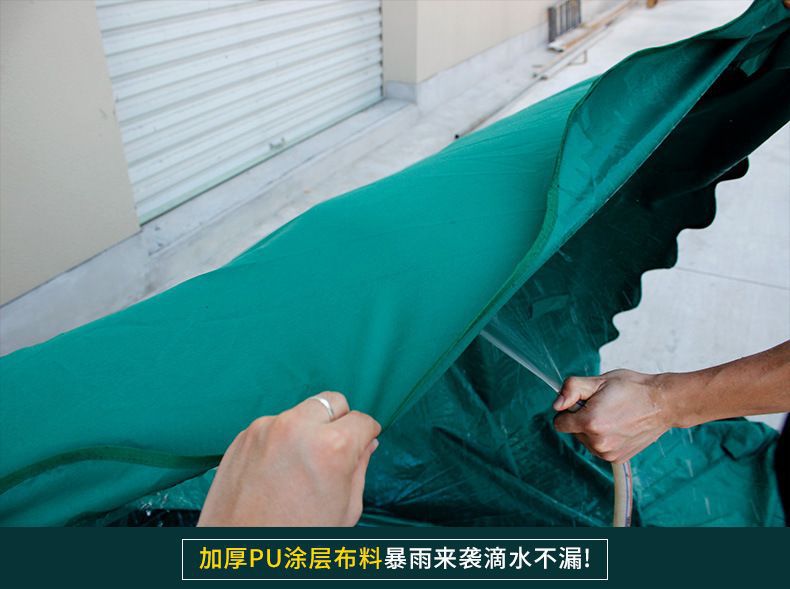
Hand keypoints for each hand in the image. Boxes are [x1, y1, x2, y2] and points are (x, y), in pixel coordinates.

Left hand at [197, 391, 380, 526]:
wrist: (241, 553)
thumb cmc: (295, 538)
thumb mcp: (345, 509)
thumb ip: (359, 468)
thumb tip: (367, 443)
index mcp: (331, 446)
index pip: (362, 420)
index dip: (367, 433)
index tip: (365, 441)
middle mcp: (297, 428)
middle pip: (332, 402)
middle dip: (339, 421)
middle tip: (335, 447)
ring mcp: (266, 429)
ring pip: (301, 412)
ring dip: (308, 429)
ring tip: (302, 463)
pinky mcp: (243, 436)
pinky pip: (274, 426)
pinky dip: (281, 440)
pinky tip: (279, 469)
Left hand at [552, 370, 668, 462]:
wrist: (663, 403)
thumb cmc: (632, 388)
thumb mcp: (598, 381)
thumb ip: (571, 390)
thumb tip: (556, 405)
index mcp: (590, 422)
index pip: (559, 423)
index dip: (568, 410)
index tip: (583, 402)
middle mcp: (598, 442)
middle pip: (573, 431)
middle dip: (582, 418)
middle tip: (603, 406)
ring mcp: (608, 453)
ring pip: (586, 440)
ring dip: (593, 429)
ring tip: (614, 415)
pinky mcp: (617, 459)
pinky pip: (599, 448)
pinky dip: (604, 438)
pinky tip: (620, 426)